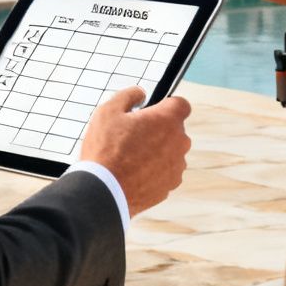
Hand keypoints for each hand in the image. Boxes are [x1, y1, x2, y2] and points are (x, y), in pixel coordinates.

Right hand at [80, 85, 191, 217]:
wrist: (104, 192)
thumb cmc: (106, 150)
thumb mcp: (108, 111)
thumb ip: (129, 96)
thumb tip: (140, 93)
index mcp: (168, 120)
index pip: (181, 105)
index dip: (167, 105)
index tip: (152, 111)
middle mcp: (179, 143)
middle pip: (175, 130)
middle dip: (159, 130)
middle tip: (133, 136)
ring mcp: (176, 167)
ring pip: (170, 153)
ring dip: (157, 152)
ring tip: (131, 158)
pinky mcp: (170, 186)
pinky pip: (165, 173)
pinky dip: (154, 172)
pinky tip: (133, 174)